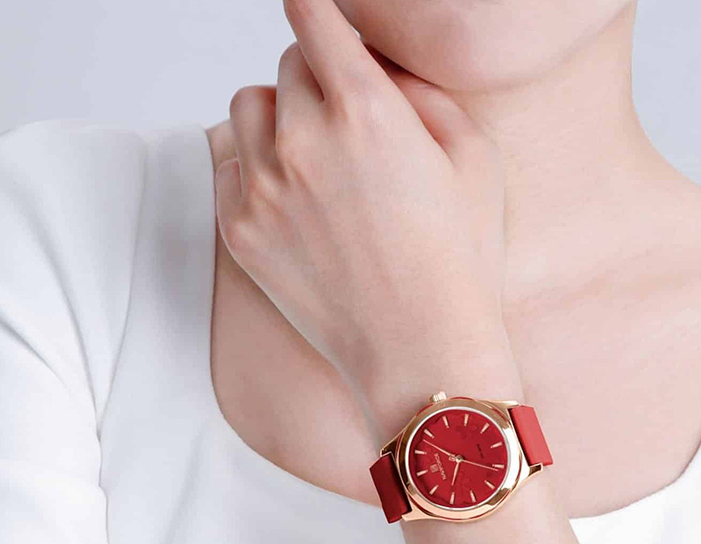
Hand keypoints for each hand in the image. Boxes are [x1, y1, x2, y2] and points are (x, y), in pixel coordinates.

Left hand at [214, 0, 511, 427]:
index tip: (321, 23)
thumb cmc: (459, 263)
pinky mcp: (239, 232)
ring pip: (248, 110)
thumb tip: (380, 67)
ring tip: (312, 158)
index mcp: (366, 109)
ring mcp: (264, 189)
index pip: (312, 16)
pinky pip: (227, 165)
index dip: (318, 14)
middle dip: (316, 83)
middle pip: (286, 68)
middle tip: (346, 125)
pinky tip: (291, 197)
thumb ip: (422, 92)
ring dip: (277, 119)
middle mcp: (304, 141)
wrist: (421, 353)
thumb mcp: (474, 158)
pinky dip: (253, 168)